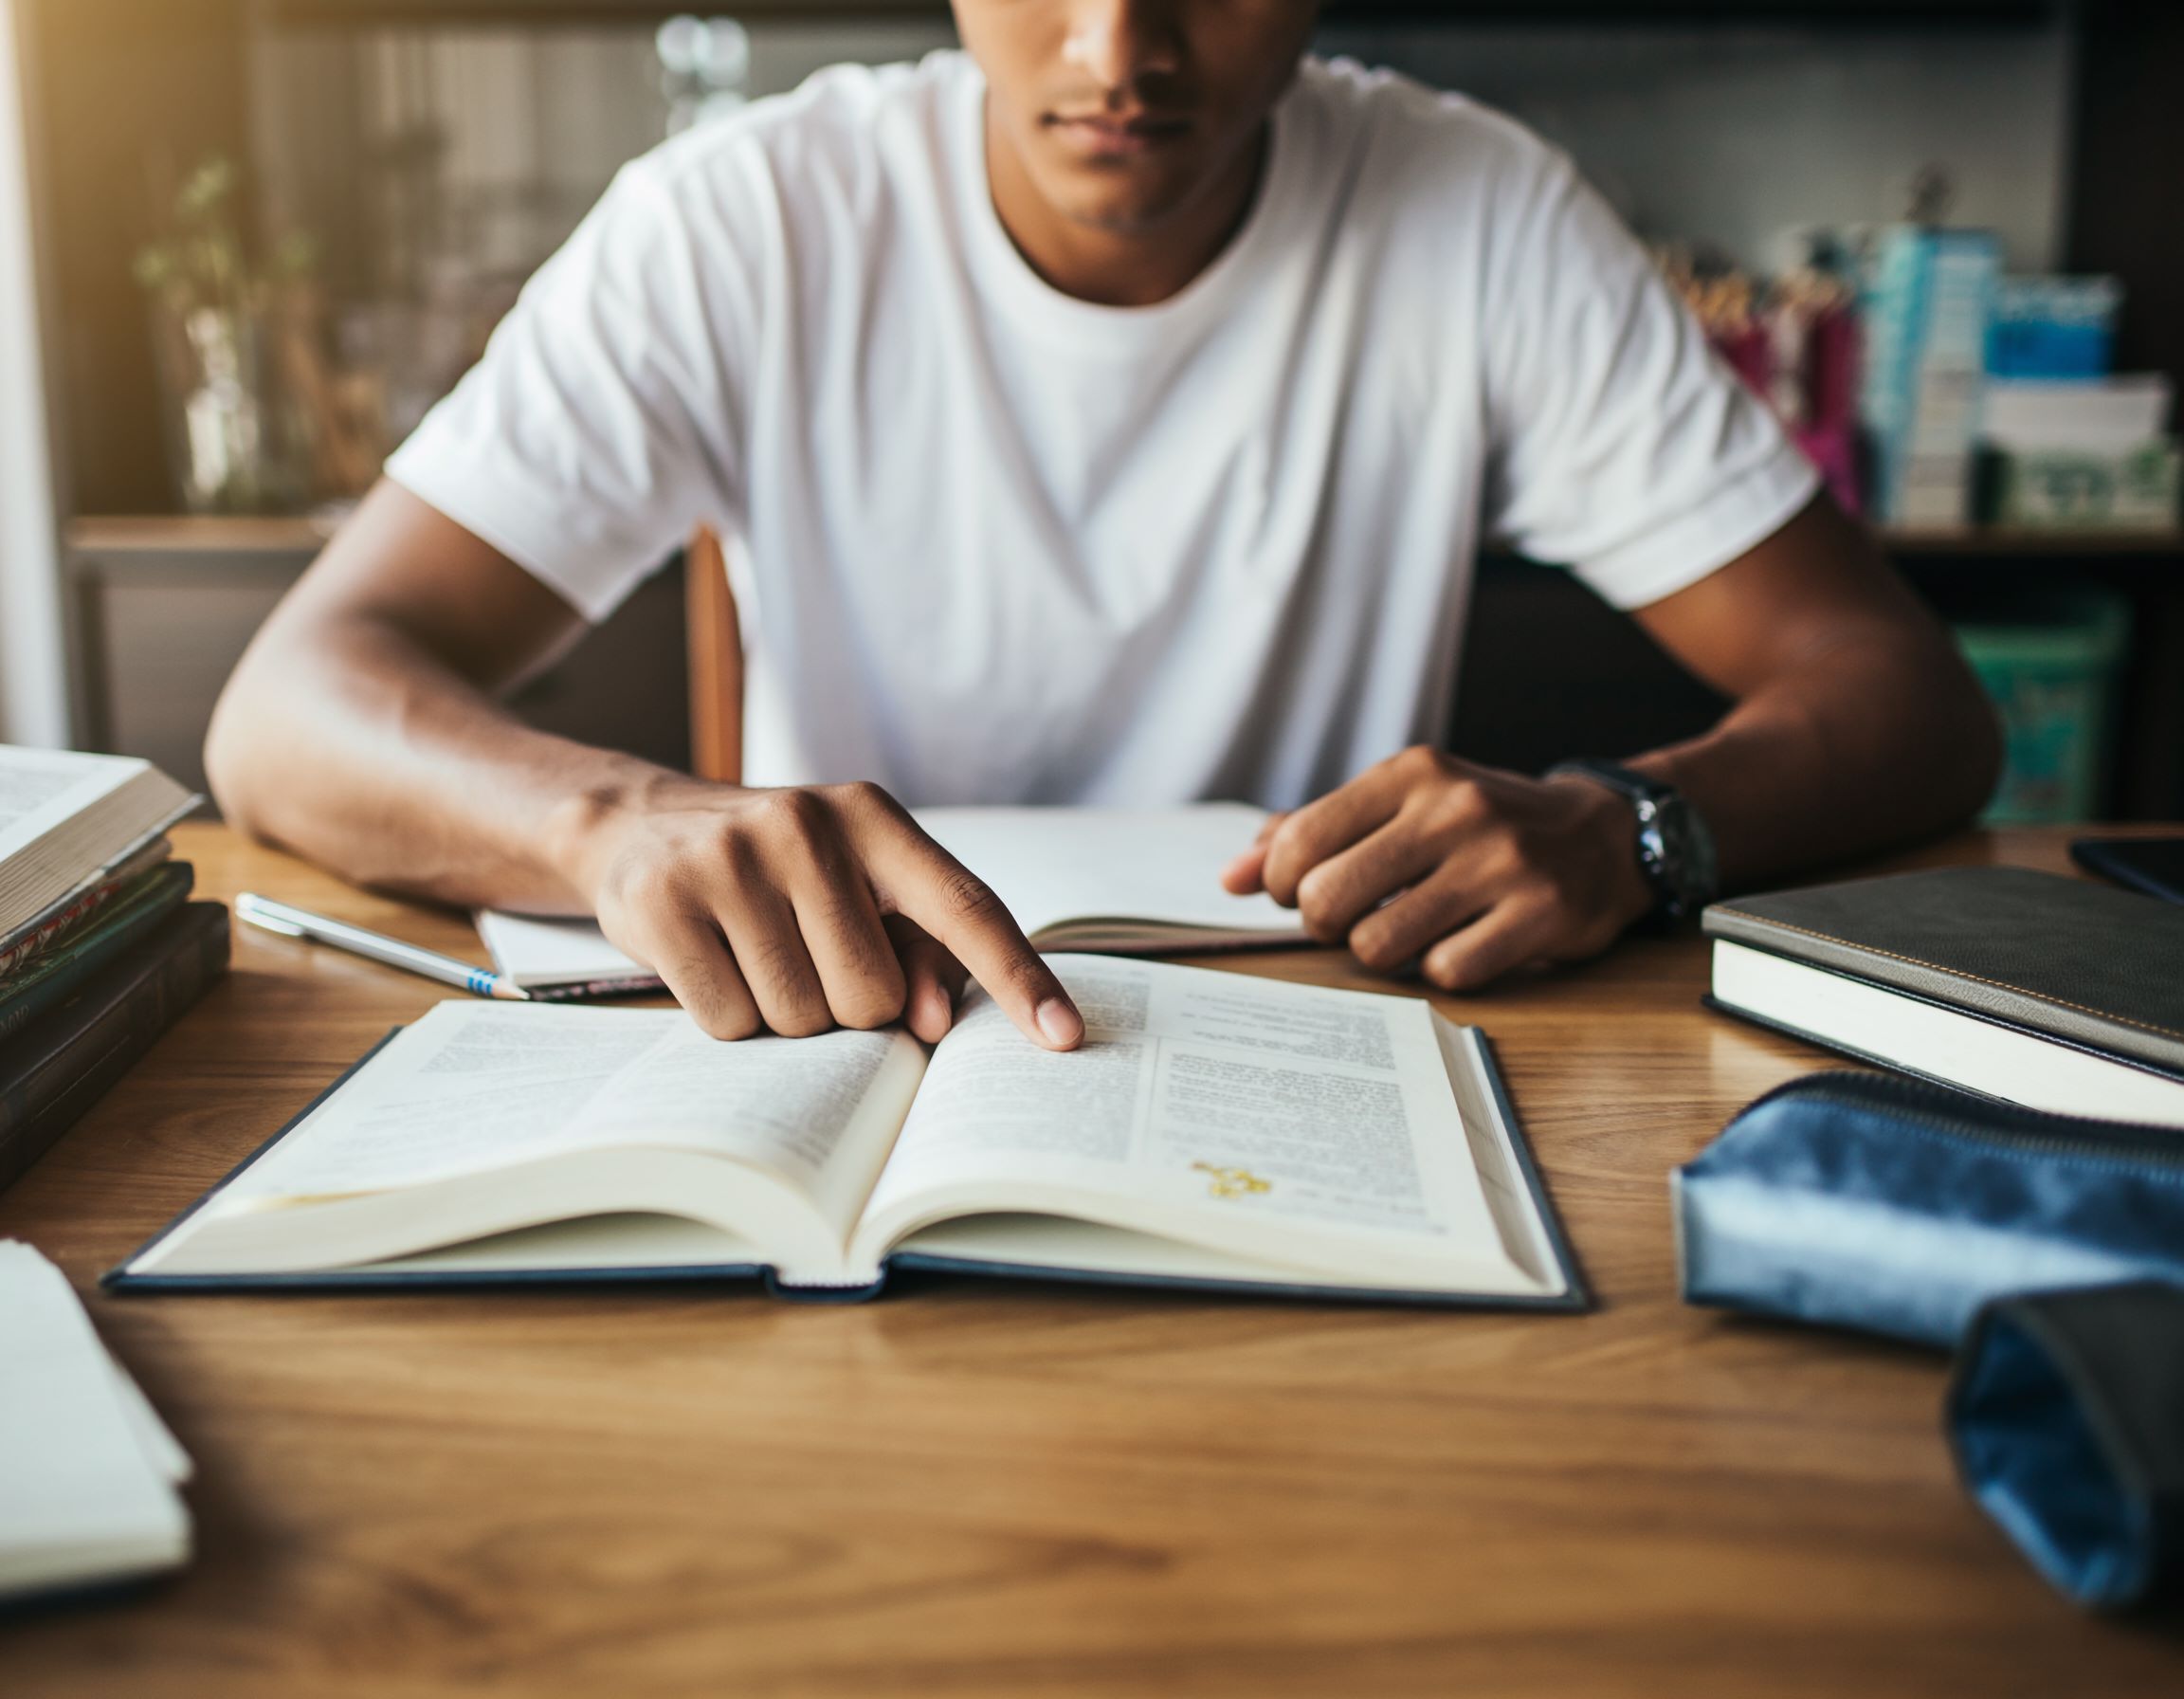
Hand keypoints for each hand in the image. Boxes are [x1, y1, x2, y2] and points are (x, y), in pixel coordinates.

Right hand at [555, 773, 1082, 1047]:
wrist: (641, 825)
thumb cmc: (780, 873)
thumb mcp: (857, 883)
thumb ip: (920, 949)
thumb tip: (932, 1023)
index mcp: (873, 820)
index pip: (965, 907)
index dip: (1019, 977)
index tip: (1065, 1038)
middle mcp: (805, 826)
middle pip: (874, 996)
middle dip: (850, 1011)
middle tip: (808, 961)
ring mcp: (729, 859)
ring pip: (802, 1017)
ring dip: (787, 1019)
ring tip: (757, 958)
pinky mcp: (663, 902)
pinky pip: (730, 1022)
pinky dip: (729, 1020)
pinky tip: (713, 964)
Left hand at [1220, 747, 1656, 991]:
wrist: (1602, 833)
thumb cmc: (1478, 824)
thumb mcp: (1401, 804)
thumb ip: (1313, 832)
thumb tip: (1232, 877)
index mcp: (1410, 773)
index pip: (1300, 842)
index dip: (1287, 885)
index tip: (1310, 892)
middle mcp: (1454, 809)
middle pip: (1328, 900)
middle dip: (1326, 927)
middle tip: (1353, 922)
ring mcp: (1501, 862)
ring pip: (1378, 944)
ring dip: (1381, 954)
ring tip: (1409, 933)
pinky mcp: (1540, 915)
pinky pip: (1446, 973)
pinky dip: (1443, 971)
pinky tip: (1464, 945)